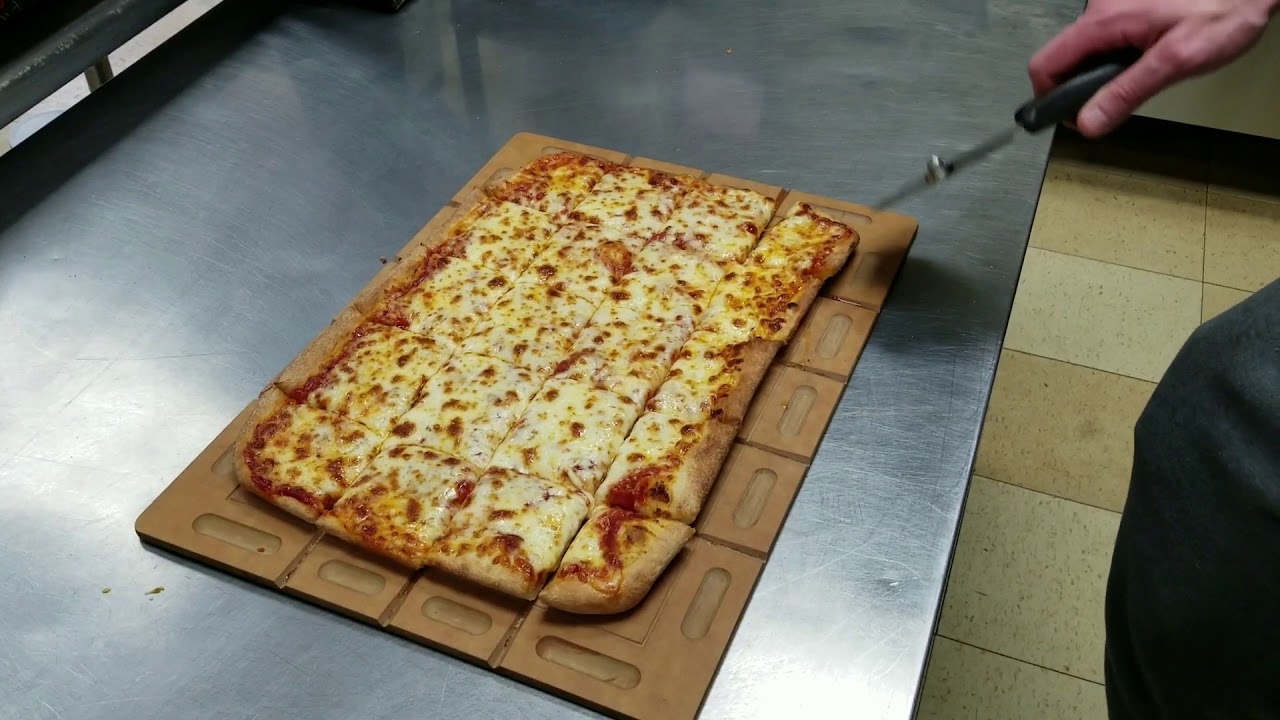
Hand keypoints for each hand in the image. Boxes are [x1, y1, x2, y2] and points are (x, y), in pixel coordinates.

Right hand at [1029, 0, 1278, 136]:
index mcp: (1104, 20)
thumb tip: (1088, 122)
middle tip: (1112, 104)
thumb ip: (1126, 94)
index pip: (1046, 64)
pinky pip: (1107, 35)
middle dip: (1082, 85)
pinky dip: (1119, 54)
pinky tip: (1150, 54)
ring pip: (1086, 48)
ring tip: (1144, 74)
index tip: (1067, 117)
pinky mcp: (1128, 3)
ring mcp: (1114, 2)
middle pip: (1064, 57)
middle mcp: (1102, 6)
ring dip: (1104, 69)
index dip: (1049, 97)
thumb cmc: (1225, 9)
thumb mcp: (1175, 62)